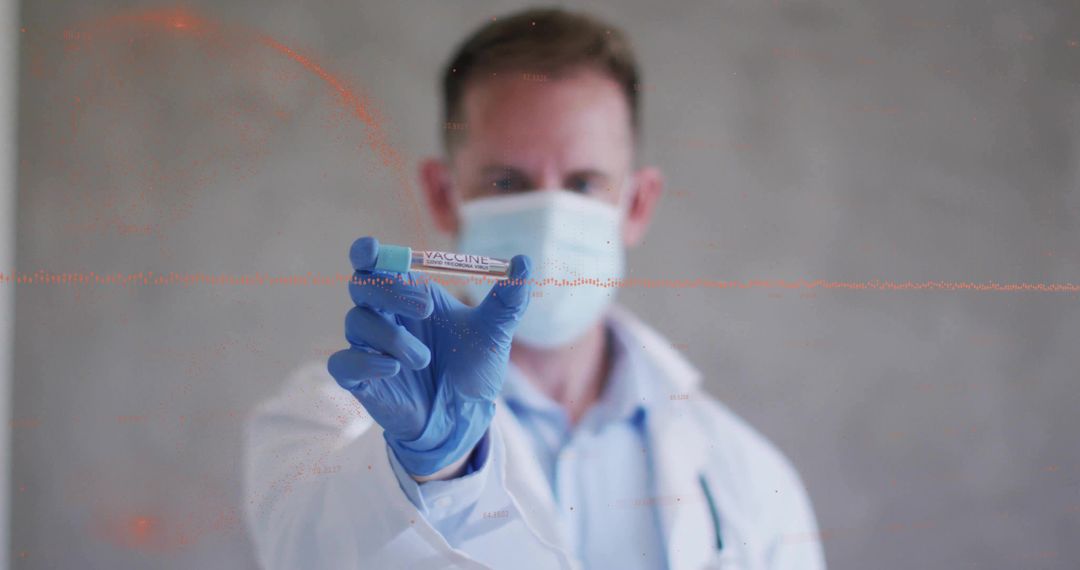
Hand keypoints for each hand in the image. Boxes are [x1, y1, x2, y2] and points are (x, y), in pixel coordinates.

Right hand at [327, 236, 531, 475]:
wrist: (465, 418)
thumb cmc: (473, 368)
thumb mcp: (494, 333)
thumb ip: (508, 299)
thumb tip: (524, 261)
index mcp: (410, 294)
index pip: (376, 262)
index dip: (367, 252)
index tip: (371, 250)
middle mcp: (385, 315)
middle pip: (362, 284)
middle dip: (391, 291)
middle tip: (426, 308)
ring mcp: (370, 346)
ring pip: (358, 322)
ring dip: (393, 338)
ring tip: (425, 360)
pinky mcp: (360, 378)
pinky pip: (344, 362)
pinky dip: (366, 361)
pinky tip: (394, 369)